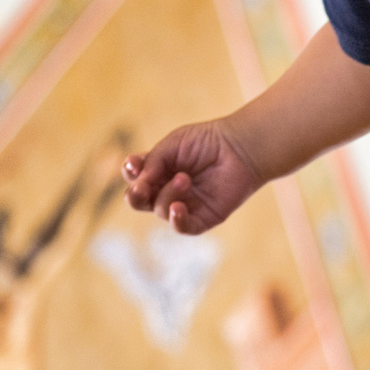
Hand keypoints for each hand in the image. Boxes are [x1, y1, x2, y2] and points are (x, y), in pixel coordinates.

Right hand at [123, 120, 265, 234]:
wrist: (240, 147)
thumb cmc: (206, 141)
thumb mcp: (172, 145)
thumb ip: (152, 163)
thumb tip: (138, 184)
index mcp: (158, 171)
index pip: (134, 177)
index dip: (130, 172)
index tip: (134, 163)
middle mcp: (167, 190)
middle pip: (139, 201)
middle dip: (135, 195)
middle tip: (143, 186)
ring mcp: (184, 205)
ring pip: (160, 210)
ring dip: (167, 194)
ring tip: (185, 178)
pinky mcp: (202, 217)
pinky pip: (183, 227)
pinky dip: (177, 220)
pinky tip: (178, 208)